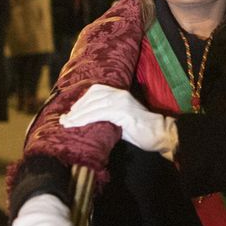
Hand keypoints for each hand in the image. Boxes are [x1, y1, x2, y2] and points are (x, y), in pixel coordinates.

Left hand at [60, 83, 177, 160]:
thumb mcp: (121, 120)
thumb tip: (90, 121)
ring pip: (93, 105)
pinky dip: (85, 118)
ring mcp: (121, 101)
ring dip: (77, 114)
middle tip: (64, 119)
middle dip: (76, 108)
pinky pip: (99, 113)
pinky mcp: (122, 111)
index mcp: (119, 93)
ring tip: (67, 123)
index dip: (81, 101)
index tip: (71, 112)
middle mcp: (119, 94)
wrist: (160, 134)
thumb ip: (107, 117)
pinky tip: (77, 124)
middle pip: (91, 96)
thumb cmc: (142, 131)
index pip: (95, 91)